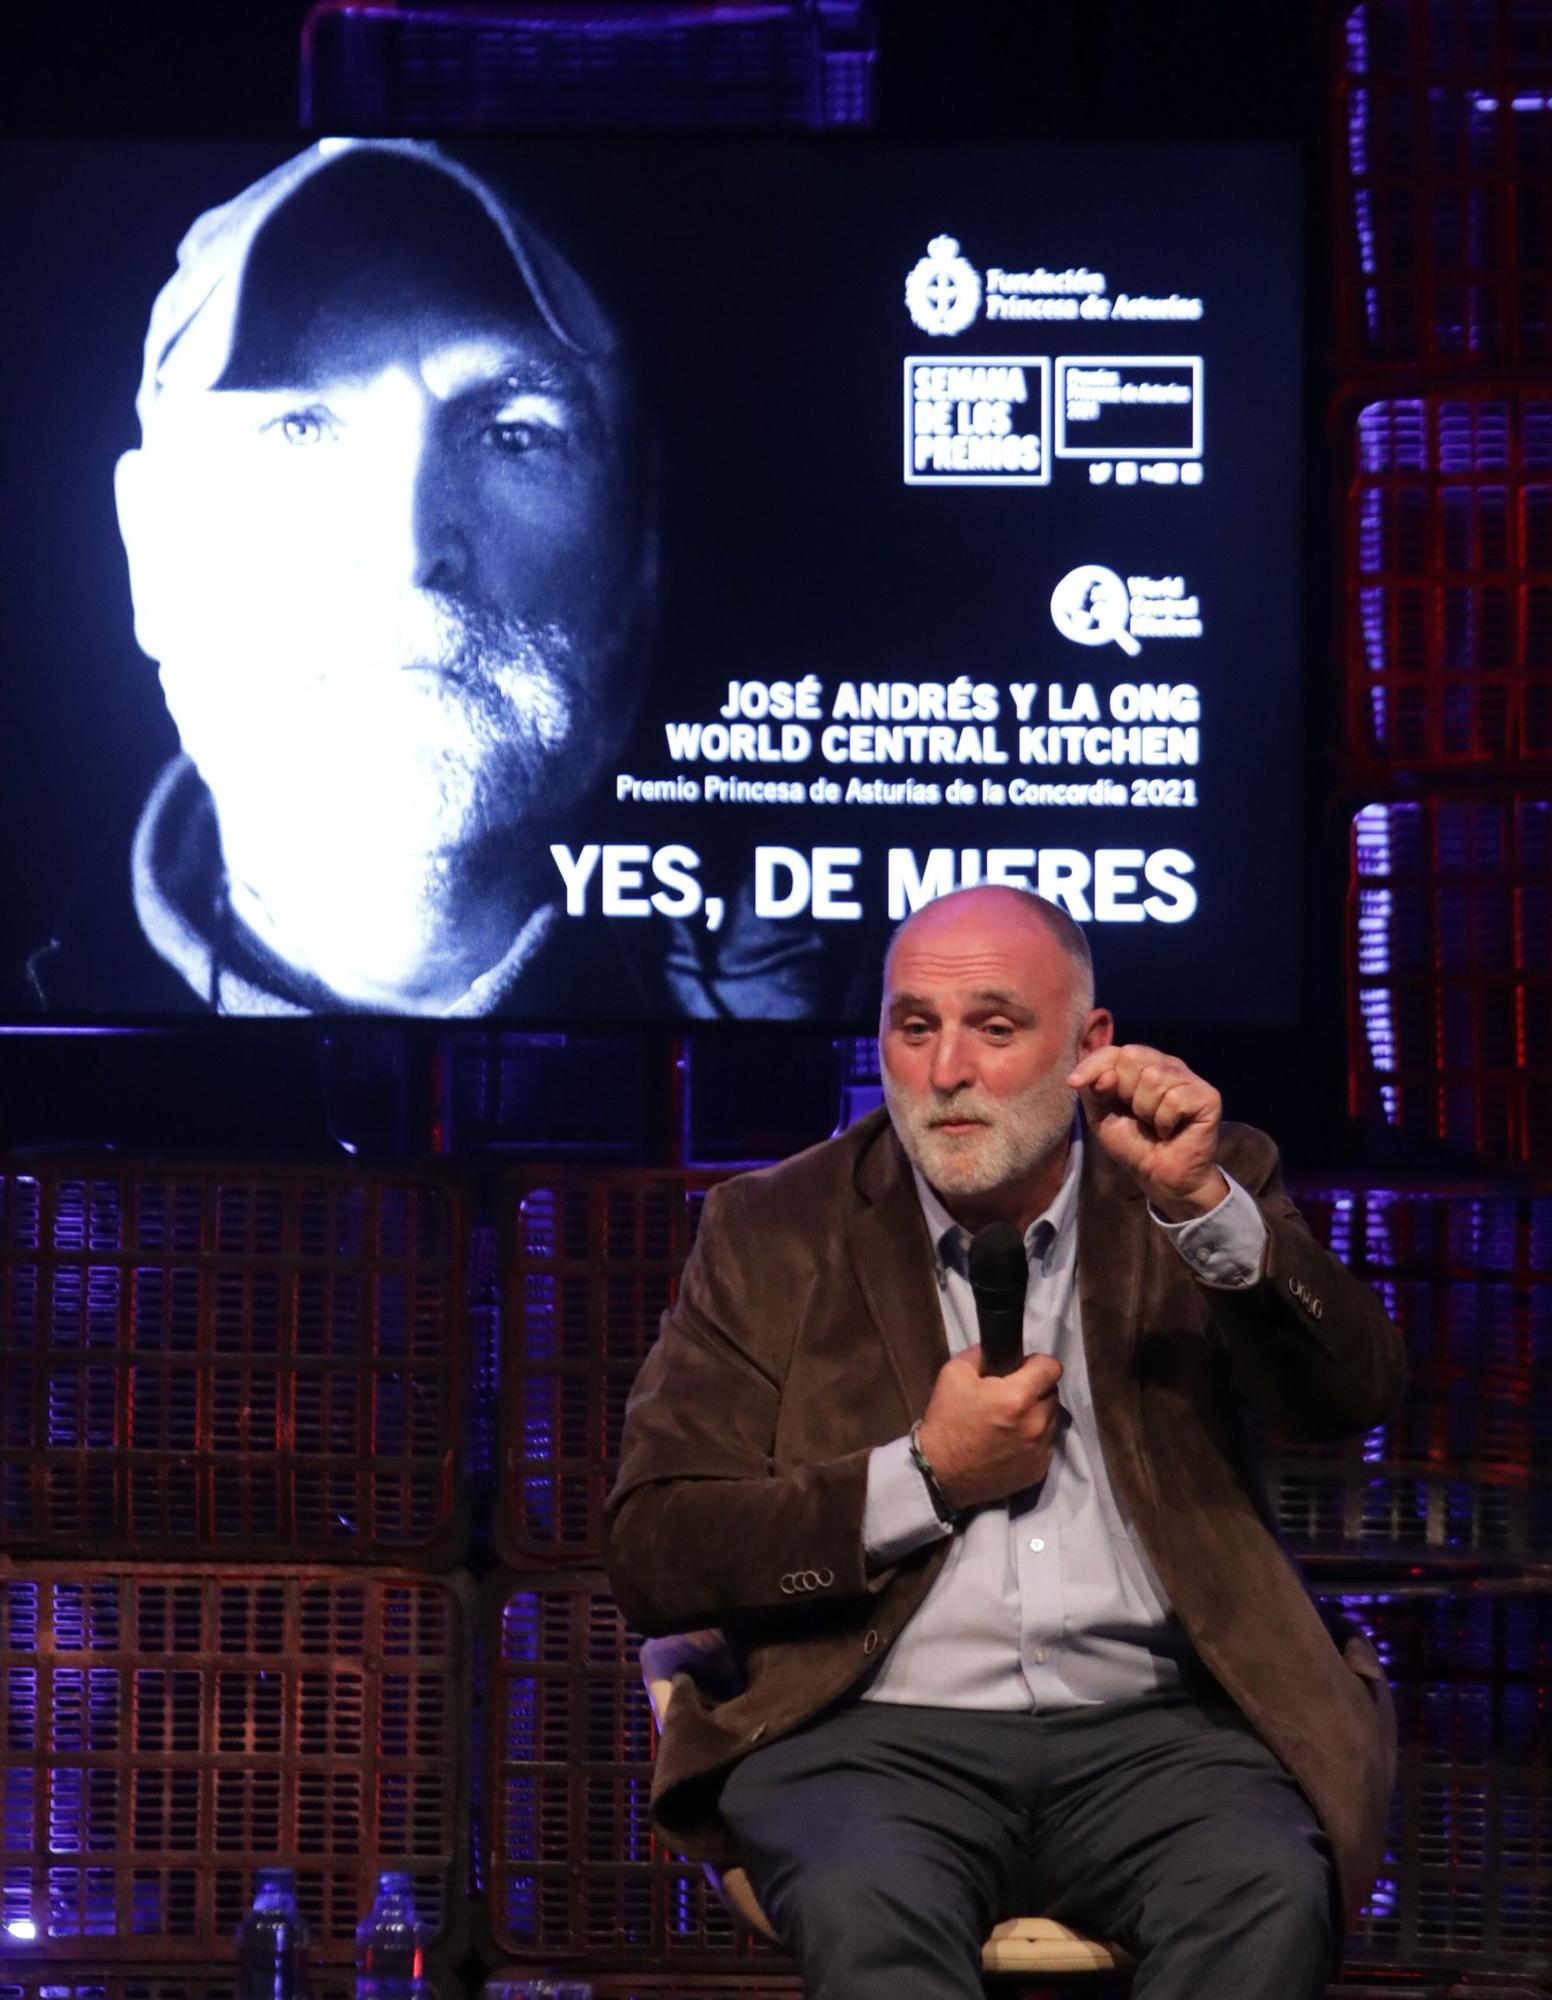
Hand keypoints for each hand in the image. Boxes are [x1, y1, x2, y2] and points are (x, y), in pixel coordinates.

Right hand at [917, 1345, 1063, 1510]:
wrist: (940, 1473)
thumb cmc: (947, 1421)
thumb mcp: (954, 1373)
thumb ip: (983, 1353)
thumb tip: (1003, 1350)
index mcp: (1019, 1397)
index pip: (1052, 1367)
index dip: (1036, 1363)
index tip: (1022, 1368)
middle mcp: (1037, 1423)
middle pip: (1052, 1393)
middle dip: (1036, 1389)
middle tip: (1011, 1395)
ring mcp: (1040, 1450)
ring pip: (1052, 1419)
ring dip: (1037, 1415)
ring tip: (1011, 1420)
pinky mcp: (1039, 1470)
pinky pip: (1046, 1445)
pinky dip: (1034, 1439)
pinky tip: (1011, 1441)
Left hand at [1066, 1042, 1226, 1218]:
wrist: (1160, 1176)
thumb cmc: (1133, 1144)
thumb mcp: (1102, 1116)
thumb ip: (1095, 1091)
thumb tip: (1107, 1075)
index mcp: (1140, 1066)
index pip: (1113, 1050)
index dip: (1093, 1064)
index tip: (1073, 1083)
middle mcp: (1166, 1065)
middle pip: (1132, 1056)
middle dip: (1125, 1092)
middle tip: (1136, 1116)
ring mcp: (1189, 1078)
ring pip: (1154, 1078)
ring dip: (1146, 1111)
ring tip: (1154, 1125)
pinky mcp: (1207, 1097)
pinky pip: (1174, 1099)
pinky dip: (1165, 1121)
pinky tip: (1170, 1131)